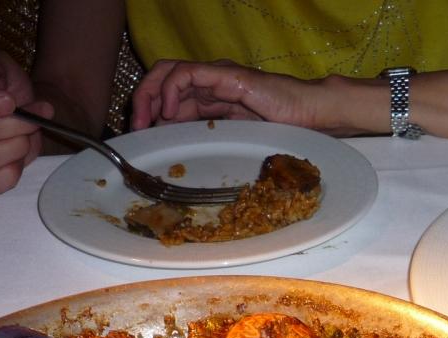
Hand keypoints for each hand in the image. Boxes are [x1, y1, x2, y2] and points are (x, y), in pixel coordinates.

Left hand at [131, 60, 323, 131]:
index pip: (170, 95)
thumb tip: (183, 155)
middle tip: (136, 128)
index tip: (142, 135)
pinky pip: (189, 73)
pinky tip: (169, 111)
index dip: (150, 111)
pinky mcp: (227, 75)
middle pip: (163, 79)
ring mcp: (218, 76)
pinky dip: (172, 88)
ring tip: (145, 120)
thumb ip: (211, 140)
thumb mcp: (236, 140)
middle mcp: (211, 83)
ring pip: (169, 72)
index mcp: (212, 98)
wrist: (311, 114)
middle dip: (143, 101)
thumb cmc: (283, 130)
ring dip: (150, 94)